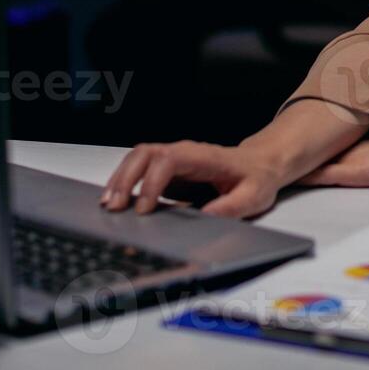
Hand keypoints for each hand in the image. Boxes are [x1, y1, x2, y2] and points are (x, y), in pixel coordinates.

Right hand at [100, 140, 288, 217]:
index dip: (152, 182)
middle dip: (126, 178)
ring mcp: (174, 158)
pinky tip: (115, 199)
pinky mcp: (168, 168)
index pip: (169, 160)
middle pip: (146, 153)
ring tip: (107, 204)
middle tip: (114, 206)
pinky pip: (140, 167)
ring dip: (120, 178)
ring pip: (138, 157)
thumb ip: (232, 207)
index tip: (145, 209)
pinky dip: (124, 180)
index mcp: (204, 157)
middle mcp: (184, 152)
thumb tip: (206, 217)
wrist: (260, 163)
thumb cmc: (257, 178)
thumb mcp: (253, 196)